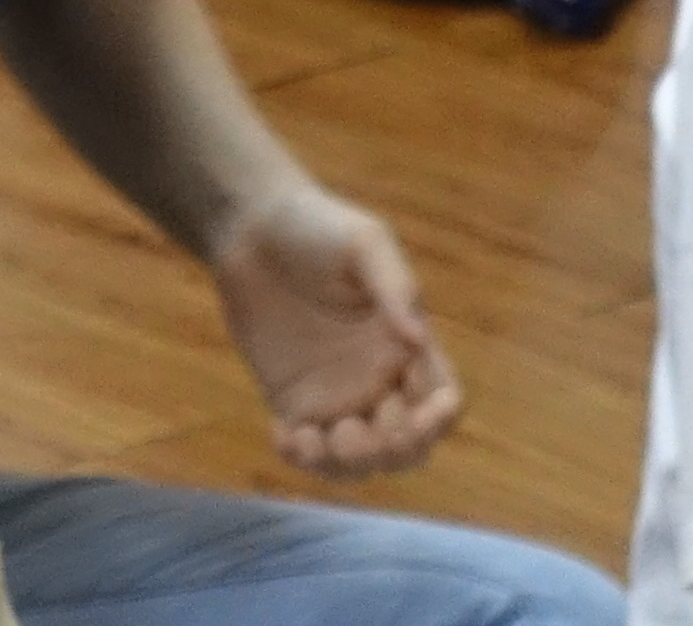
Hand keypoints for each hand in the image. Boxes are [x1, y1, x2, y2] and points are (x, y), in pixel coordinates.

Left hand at [204, 185, 460, 477]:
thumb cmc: (317, 227)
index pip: (442, 401)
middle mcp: (380, 379)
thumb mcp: (365, 243)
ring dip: (349, 465)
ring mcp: (337, 395)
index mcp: (407, 345)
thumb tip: (418, 338)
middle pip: (408, 446)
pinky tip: (287, 436)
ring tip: (315, 437)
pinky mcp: (294, 402)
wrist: (251, 229)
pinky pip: (310, 451)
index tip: (409, 413)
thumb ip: (394, 286)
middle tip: (355, 430)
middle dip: (393, 453)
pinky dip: (304, 459)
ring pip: (361, 460)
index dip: (436, 421)